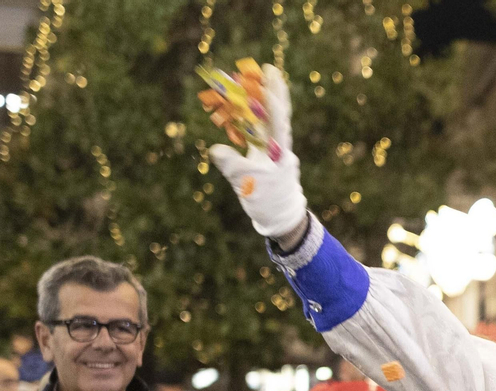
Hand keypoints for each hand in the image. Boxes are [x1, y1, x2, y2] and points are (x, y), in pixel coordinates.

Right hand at [207, 65, 308, 241]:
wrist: (278, 216)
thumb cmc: (266, 202)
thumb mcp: (247, 185)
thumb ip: (232, 166)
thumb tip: (215, 150)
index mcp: (280, 151)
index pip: (278, 122)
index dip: (273, 103)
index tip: (268, 85)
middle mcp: (279, 145)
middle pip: (278, 112)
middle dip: (273, 89)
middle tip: (268, 68)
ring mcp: (273, 147)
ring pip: (267, 117)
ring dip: (260, 98)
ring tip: (254, 77)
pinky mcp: (265, 152)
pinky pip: (257, 128)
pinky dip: (249, 115)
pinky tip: (240, 102)